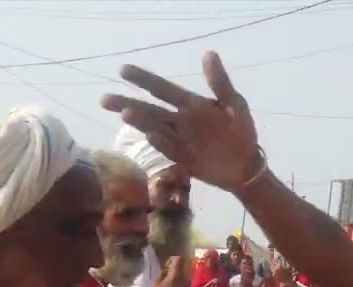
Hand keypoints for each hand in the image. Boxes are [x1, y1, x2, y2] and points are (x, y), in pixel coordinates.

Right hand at [100, 52, 263, 191]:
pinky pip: (168, 149)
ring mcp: (179, 140)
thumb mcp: (235, 104)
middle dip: (126, 103)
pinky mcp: (182, 159)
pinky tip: (151, 135)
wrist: (247, 165)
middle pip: (149, 110)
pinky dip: (160, 143)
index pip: (162, 89)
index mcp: (190, 105)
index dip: (143, 79)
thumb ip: (219, 83)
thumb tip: (209, 53)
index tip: (123, 70)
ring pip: (153, 128)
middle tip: (105, 99)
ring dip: (139, 121)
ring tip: (125, 113)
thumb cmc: (241, 131)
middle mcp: (179, 121)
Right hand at [150, 256, 192, 286]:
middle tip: (166, 276)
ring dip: (178, 280)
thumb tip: (166, 270)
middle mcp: (186, 280)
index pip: (179, 259)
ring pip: (185, 279)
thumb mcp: (154, 286)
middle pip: (183, 269)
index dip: (172, 260)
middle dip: (175, 271)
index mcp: (177, 276)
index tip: (166, 266)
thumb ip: (161, 275)